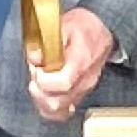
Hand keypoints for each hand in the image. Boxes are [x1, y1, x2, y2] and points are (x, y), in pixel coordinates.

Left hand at [26, 5, 117, 120]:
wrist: (102, 32)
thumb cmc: (84, 28)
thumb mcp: (65, 24)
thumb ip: (47, 40)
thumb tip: (34, 57)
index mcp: (81, 62)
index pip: (63, 83)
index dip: (44, 80)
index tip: (37, 69)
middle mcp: (84, 81)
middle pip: (57, 102)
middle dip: (38, 90)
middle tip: (35, 74)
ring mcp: (83, 90)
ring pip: (58, 111)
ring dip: (41, 100)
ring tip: (37, 84)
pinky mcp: (80, 95)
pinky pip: (62, 112)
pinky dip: (49, 108)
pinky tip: (43, 97)